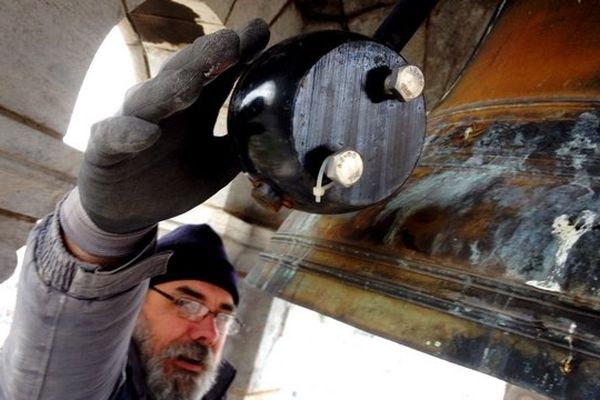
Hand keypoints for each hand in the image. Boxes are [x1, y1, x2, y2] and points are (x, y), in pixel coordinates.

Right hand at [78, 19, 269, 233]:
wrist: (128, 210)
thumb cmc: (173, 180)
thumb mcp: (216, 165)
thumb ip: (239, 146)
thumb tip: (276, 132)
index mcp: (193, 108)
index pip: (216, 73)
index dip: (237, 53)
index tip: (261, 32)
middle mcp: (164, 108)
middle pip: (185, 74)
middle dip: (208, 58)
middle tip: (232, 41)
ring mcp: (133, 123)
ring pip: (150, 98)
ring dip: (171, 88)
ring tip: (193, 80)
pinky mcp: (105, 149)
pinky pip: (115, 136)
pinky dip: (130, 133)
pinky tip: (148, 133)